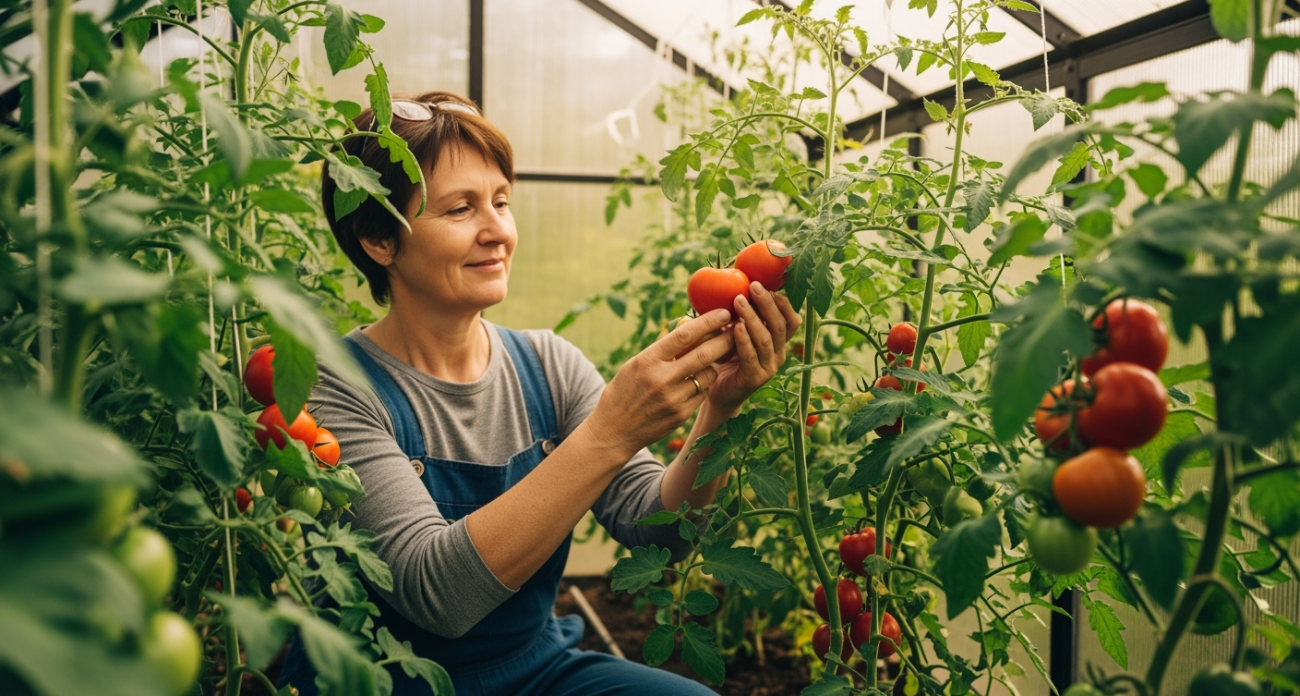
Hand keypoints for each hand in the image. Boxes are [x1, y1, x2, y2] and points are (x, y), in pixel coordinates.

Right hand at [585, 309, 735, 457]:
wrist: (613, 431)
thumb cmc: (624, 392)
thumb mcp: (635, 365)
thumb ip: (660, 350)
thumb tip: (687, 328)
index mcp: (648, 360)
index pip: (685, 335)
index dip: (708, 322)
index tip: (724, 313)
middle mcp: (662, 378)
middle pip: (704, 354)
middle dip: (724, 340)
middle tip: (736, 331)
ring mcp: (673, 398)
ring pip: (708, 375)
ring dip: (714, 365)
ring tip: (712, 360)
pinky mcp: (680, 415)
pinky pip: (703, 394)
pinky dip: (704, 385)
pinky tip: (698, 382)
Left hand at [708, 282, 801, 412]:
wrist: (718, 392)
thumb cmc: (726, 357)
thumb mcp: (737, 333)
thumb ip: (743, 315)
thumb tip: (737, 285)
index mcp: (779, 342)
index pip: (791, 321)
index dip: (783, 303)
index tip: (767, 285)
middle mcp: (778, 354)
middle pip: (780, 326)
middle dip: (767, 303)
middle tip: (753, 286)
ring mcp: (769, 368)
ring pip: (766, 339)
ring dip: (753, 317)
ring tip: (738, 301)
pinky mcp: (754, 379)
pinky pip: (751, 356)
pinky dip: (744, 340)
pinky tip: (735, 327)